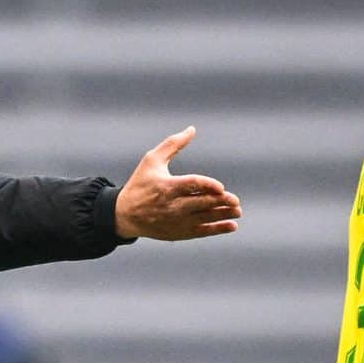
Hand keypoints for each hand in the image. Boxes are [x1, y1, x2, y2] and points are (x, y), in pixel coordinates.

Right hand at [115, 126, 241, 240]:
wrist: (125, 215)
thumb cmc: (140, 184)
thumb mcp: (151, 160)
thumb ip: (173, 144)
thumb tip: (192, 129)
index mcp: (166, 186)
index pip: (191, 185)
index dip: (207, 186)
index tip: (221, 187)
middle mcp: (172, 205)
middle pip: (201, 203)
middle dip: (219, 203)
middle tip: (235, 200)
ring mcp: (177, 221)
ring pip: (204, 218)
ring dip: (222, 215)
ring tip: (238, 211)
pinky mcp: (179, 232)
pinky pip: (202, 231)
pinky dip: (217, 229)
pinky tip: (232, 225)